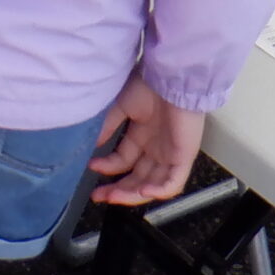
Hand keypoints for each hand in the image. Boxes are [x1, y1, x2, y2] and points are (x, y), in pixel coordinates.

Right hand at [89, 73, 205, 204]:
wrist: (170, 78)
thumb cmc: (148, 85)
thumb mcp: (120, 106)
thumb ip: (108, 126)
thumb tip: (94, 145)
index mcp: (143, 135)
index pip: (124, 160)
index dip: (108, 167)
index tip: (91, 166)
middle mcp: (156, 148)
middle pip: (137, 178)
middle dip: (118, 189)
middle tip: (99, 196)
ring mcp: (170, 154)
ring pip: (153, 185)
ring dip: (133, 194)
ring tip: (113, 197)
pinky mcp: (183, 157)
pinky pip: (173, 183)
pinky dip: (158, 191)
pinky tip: (142, 191)